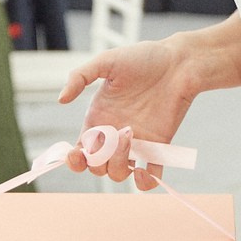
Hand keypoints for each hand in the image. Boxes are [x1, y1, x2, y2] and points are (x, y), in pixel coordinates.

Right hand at [58, 40, 198, 187]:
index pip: (80, 150)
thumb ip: (80, 76)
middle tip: (114, 134)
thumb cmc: (143, 57)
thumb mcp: (107, 61)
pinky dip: (144, 183)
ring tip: (130, 135)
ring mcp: (137, 143)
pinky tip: (142, 171)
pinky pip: (150, 176)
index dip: (74, 159)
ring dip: (118, 164)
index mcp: (98, 118)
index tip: (77, 154)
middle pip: (96, 166)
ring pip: (118, 173)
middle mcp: (114, 135)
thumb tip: (60, 100)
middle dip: (98, 160)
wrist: (179, 62)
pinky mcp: (159, 147)